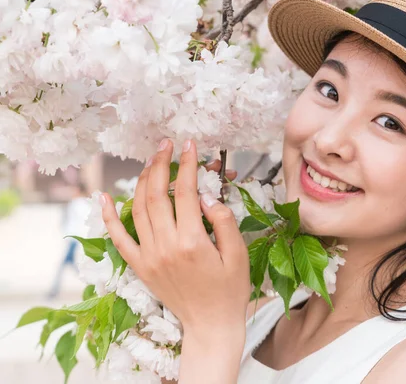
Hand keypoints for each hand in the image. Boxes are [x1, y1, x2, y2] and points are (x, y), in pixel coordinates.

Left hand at [100, 139, 250, 333]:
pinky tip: (103, 196)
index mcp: (193, 242)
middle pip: (157, 194)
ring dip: (143, 180)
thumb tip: (206, 197)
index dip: (188, 164)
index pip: (186, 192)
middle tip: (166, 145)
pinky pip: (118, 238)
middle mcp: (166, 246)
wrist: (210, 324)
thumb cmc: (229, 290)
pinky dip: (108, 217)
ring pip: (138, 209)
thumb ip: (224, 222)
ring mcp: (149, 257)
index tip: (190, 145)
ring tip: (151, 161)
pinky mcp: (140, 267)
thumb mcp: (239, 255)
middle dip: (161, 164)